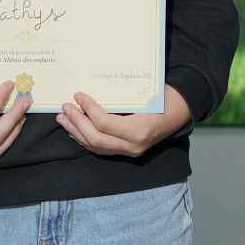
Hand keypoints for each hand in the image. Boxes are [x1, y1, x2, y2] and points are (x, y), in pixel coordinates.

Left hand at [58, 85, 192, 156]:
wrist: (181, 112)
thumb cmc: (164, 98)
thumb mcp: (145, 94)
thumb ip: (120, 97)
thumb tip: (91, 92)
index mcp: (139, 130)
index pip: (104, 123)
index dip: (88, 109)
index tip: (78, 96)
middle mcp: (133, 146)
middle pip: (96, 139)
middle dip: (77, 122)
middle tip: (65, 108)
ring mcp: (130, 151)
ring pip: (95, 147)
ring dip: (76, 132)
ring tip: (63, 118)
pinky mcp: (126, 152)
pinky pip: (101, 149)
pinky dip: (85, 139)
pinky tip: (75, 129)